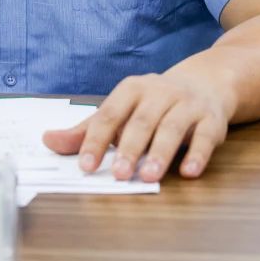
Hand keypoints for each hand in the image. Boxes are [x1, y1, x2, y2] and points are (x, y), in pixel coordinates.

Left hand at [41, 72, 233, 180]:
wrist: (205, 83)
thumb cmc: (152, 104)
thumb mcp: (120, 111)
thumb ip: (87, 130)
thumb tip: (47, 141)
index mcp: (131, 89)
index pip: (109, 114)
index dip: (96, 140)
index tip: (86, 166)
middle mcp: (159, 93)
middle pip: (141, 121)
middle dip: (129, 148)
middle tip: (118, 175)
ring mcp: (187, 104)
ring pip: (172, 128)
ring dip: (160, 153)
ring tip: (148, 176)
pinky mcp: (212, 119)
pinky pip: (205, 136)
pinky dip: (197, 154)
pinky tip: (188, 172)